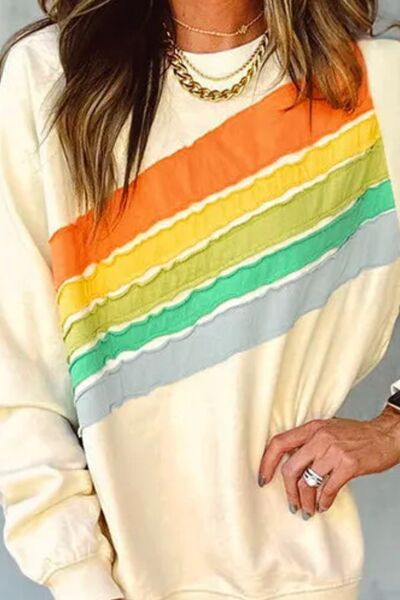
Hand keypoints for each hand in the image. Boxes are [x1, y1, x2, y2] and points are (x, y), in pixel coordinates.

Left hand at [258, 407, 399, 518]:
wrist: (385, 435)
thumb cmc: (357, 434)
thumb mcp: (328, 429)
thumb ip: (309, 442)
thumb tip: (290, 465)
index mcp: (311, 428)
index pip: (279, 443)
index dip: (267, 463)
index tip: (263, 479)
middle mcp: (319, 437)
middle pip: (290, 468)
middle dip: (288, 491)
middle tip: (292, 504)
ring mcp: (334, 451)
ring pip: (308, 482)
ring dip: (305, 501)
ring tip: (307, 511)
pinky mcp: (349, 465)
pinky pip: (328, 489)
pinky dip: (324, 502)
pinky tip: (323, 506)